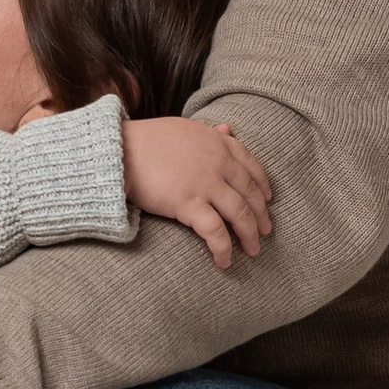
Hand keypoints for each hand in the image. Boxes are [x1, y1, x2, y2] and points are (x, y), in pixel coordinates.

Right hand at [120, 115, 271, 268]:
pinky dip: (223, 248)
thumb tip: (229, 129)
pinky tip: (224, 261)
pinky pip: (215, 231)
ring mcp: (205, 184)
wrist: (121, 150)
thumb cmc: (148, 140)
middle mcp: (218, 163)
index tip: (268, 200)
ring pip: (240, 214)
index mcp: (219, 143)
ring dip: (250, 235)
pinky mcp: (188, 204)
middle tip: (265, 232)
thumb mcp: (185, 127)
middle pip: (251, 194)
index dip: (263, 186)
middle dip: (261, 216)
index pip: (253, 166)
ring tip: (253, 250)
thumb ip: (210, 132)